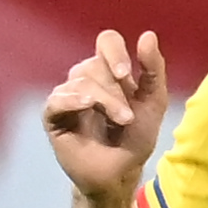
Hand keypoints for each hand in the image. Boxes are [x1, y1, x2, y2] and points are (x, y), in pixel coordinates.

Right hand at [42, 28, 168, 201]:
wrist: (120, 173)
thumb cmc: (135, 138)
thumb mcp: (153, 103)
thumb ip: (153, 70)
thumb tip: (148, 35)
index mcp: (109, 71)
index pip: (107, 41)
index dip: (115, 52)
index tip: (126, 74)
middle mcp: (85, 78)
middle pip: (95, 64)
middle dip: (116, 90)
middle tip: (127, 116)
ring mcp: (67, 95)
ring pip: (81, 81)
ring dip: (105, 101)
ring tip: (121, 121)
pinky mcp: (53, 115)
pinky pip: (58, 99)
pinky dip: (74, 100)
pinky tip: (86, 105)